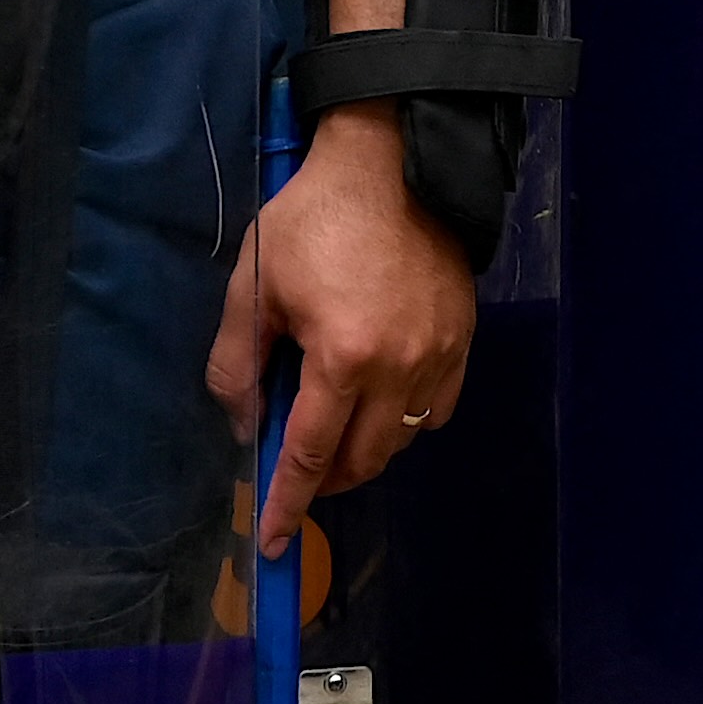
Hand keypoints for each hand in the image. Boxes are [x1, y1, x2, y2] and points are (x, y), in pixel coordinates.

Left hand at [206, 114, 476, 550]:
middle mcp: (400, 368)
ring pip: (404, 439)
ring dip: (367, 449)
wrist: (392, 161)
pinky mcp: (463, 335)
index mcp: (343, 357)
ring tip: (339, 425)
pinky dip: (409, 420)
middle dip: (327, 480)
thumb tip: (247, 422)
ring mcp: (439, 354)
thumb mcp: (255, 284)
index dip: (288, 504)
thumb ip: (239, 363)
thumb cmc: (314, 218)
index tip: (273, 542)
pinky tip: (384, 399)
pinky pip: (439, 407)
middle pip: (364, 460)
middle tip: (299, 469)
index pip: (310, 455)